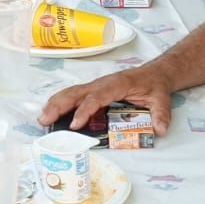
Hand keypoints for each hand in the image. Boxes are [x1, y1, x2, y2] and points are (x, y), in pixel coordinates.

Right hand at [39, 67, 171, 134]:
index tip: (74, 125)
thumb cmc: (155, 86)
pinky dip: (59, 102)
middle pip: (76, 92)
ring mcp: (96, 86)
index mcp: (117, 84)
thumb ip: (161, 114)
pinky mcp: (93, 90)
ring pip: (71, 92)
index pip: (96, 97)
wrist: (155, 74)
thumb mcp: (162, 100)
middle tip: (45, 120)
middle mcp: (102, 83)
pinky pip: (73, 95)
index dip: (84, 110)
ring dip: (55, 103)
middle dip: (58, 105)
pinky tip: (50, 112)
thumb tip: (160, 130)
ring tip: (42, 118)